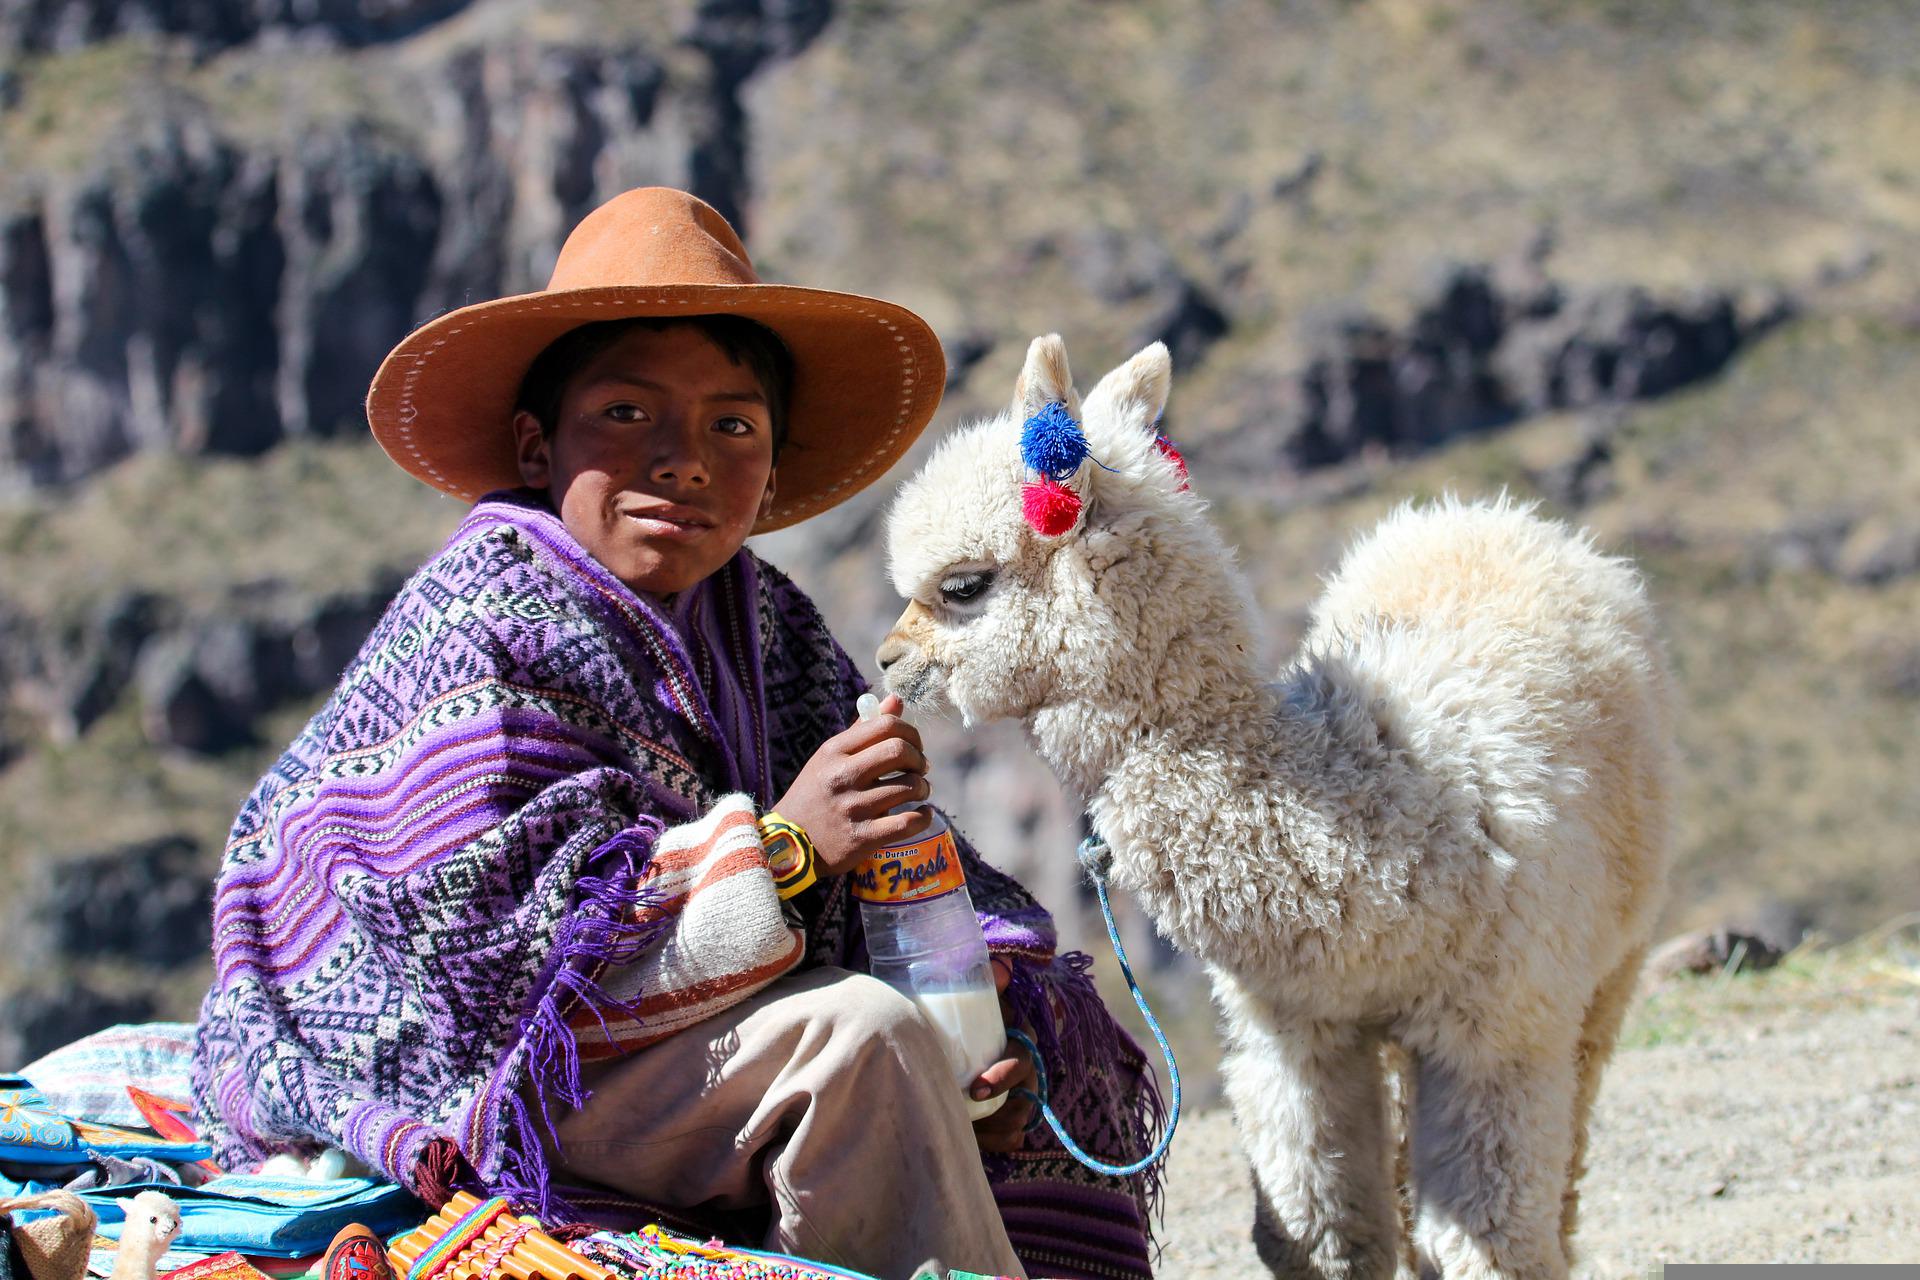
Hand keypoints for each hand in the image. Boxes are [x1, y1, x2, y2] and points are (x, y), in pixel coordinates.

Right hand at [771, 693, 932, 877]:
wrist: (787, 844)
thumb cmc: (815, 795)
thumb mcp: (829, 758)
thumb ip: (863, 729)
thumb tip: (896, 700)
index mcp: (833, 751)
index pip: (885, 725)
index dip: (910, 732)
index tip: (914, 746)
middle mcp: (842, 776)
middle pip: (899, 751)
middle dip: (919, 759)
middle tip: (920, 768)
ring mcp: (852, 808)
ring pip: (909, 787)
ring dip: (923, 787)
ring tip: (920, 791)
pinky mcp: (862, 838)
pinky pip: (908, 822)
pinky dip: (923, 816)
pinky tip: (922, 814)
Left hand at [971, 958, 1037, 1152]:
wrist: (955, 1039)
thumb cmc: (963, 1017)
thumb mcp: (973, 998)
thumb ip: (985, 982)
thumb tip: (1002, 966)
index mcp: (1020, 1038)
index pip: (1021, 1058)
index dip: (1003, 1075)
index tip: (977, 1089)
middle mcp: (1027, 1068)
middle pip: (1024, 1101)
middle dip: (998, 1114)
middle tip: (967, 1118)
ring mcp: (1023, 1096)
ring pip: (1018, 1123)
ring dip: (991, 1130)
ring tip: (961, 1130)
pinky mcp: (1013, 1119)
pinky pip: (1012, 1139)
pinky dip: (993, 1142)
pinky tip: (970, 1139)